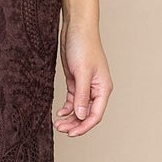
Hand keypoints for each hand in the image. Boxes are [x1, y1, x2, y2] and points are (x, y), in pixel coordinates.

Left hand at [54, 16, 112, 135]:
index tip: (71, 133)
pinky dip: (67, 108)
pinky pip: (73, 100)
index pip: (95, 114)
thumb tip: (80, 115)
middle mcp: (96, 89)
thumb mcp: (81, 72)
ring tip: (58, 124)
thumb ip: (81, 95)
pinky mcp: (76, 80)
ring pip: (79, 108)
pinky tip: (60, 113)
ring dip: (70, 118)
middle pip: (87, 114)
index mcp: (103, 88)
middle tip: (60, 129)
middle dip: (75, 124)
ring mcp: (86, 86)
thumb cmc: (84, 46)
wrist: (76, 28)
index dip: (84, 126)